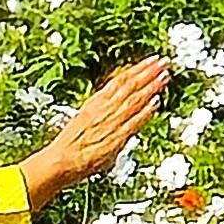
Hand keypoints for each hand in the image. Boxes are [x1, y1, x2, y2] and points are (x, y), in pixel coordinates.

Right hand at [16, 57, 169, 208]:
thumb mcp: (84, 122)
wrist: (59, 162)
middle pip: (129, 86)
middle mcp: (103, 109)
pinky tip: (156, 103)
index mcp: (95, 103)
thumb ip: (103, 116)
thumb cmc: (69, 147)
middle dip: (148, 72)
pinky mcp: (114, 137)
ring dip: (151, 87)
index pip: (119, 80)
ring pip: (133, 100)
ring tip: (165, 76)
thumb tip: (118, 114)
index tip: (151, 60)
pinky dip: (145, 112)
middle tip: (164, 62)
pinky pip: (132, 122)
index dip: (137, 69)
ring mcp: (110, 122)